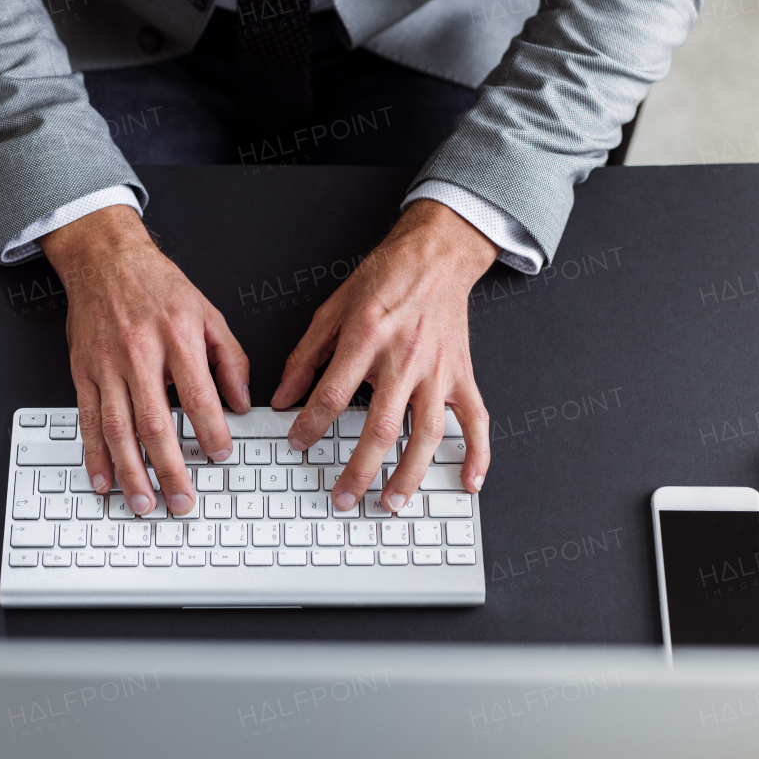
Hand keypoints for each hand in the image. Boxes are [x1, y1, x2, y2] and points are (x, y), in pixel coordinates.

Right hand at [40, 205, 250, 515]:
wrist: (105, 258)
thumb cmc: (157, 285)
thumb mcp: (208, 313)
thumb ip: (231, 360)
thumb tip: (242, 403)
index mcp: (177, 337)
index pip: (197, 396)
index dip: (210, 432)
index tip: (220, 456)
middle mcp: (139, 352)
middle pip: (154, 423)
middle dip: (169, 469)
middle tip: (181, 501)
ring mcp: (106, 364)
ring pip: (118, 428)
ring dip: (131, 472)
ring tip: (143, 502)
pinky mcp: (82, 371)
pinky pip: (87, 419)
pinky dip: (94, 454)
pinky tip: (104, 479)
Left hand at [271, 199, 496, 512]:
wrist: (436, 255)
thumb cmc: (385, 278)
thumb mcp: (333, 308)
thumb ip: (305, 356)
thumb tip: (281, 397)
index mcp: (368, 337)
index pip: (332, 394)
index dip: (309, 425)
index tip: (296, 443)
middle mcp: (405, 357)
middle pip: (381, 427)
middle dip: (359, 469)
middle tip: (343, 498)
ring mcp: (439, 370)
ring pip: (426, 433)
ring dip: (409, 474)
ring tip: (392, 502)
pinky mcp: (463, 374)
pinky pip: (475, 419)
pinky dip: (477, 453)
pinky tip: (468, 481)